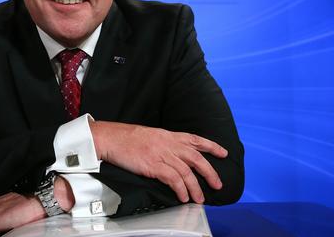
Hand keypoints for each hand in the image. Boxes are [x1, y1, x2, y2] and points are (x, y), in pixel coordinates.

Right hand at [90, 121, 227, 203]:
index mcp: (168, 135)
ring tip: (199, 198)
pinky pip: (174, 180)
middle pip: (196, 158)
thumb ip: (163, 142)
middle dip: (210, 172)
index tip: (223, 153)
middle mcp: (168, 144)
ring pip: (187, 172)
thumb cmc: (125, 138)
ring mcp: (162, 154)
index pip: (195, 139)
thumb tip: (172, 154)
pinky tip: (183, 197)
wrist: (110, 138)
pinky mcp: (154, 165)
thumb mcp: (150, 135)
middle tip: (218, 184)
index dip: (211, 146)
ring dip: (196, 187)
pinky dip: (181, 190)